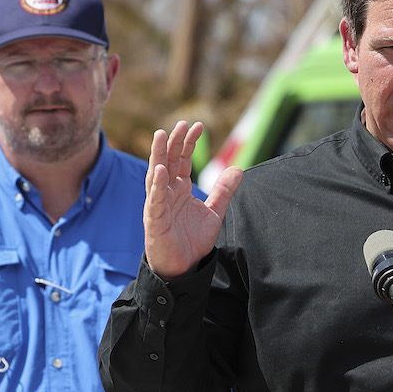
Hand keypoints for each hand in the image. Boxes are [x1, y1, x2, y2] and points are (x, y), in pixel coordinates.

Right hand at [144, 121, 243, 278]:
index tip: (198, 126)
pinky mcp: (154, 219)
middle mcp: (167, 191)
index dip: (189, 143)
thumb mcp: (214, 212)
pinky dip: (157, 185)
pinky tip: (160, 170)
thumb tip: (238, 169)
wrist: (183, 267)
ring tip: (161, 135)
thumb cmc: (192, 240)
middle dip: (174, 142)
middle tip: (181, 124)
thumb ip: (223, 191)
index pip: (183, 159)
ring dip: (158, 155)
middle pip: (169, 161)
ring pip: (156, 174)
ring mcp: (158, 204)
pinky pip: (155, 199)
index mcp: (179, 188)